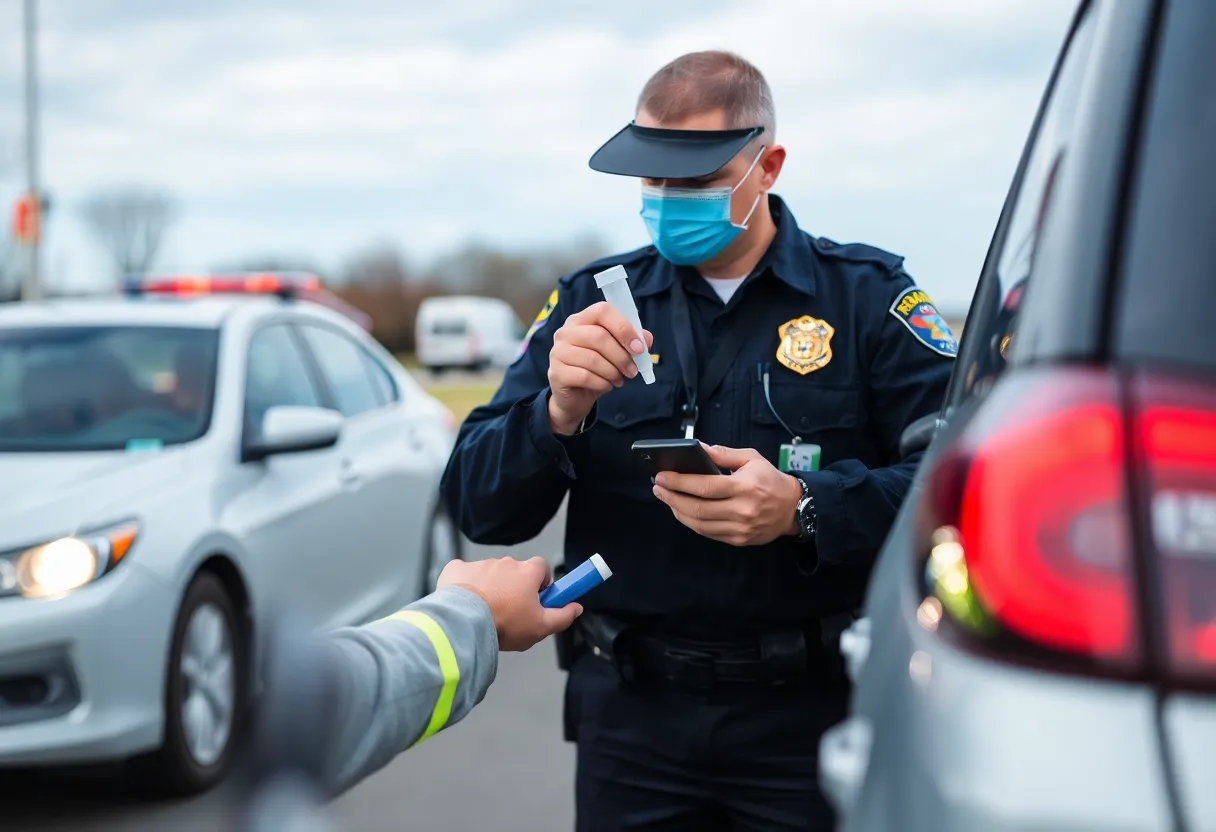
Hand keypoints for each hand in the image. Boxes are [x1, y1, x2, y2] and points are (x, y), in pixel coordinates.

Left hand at [437, 557, 581, 650]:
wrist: (463, 622)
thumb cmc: (506, 623)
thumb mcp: (540, 627)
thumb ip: (562, 616)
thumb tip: (576, 607)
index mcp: (527, 572)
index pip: (542, 568)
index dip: (542, 583)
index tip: (538, 599)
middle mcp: (505, 562)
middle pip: (515, 572)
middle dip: (514, 587)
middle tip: (510, 612)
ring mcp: (479, 563)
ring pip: (490, 574)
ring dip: (490, 587)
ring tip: (485, 613)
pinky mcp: (456, 569)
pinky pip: (464, 574)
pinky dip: (465, 585)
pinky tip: (464, 604)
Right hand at [547, 301, 653, 434]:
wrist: (575, 396)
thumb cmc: (597, 369)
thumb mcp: (617, 353)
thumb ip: (632, 342)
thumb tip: (645, 339)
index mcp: (581, 319)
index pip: (602, 311)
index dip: (623, 328)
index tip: (639, 348)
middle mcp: (566, 332)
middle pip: (598, 336)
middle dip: (622, 356)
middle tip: (633, 371)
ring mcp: (558, 351)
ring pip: (593, 358)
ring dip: (613, 372)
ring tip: (619, 380)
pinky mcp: (556, 373)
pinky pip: (585, 376)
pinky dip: (602, 383)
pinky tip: (606, 386)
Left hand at [652, 444, 802, 546]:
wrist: (794, 508)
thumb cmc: (771, 480)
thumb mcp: (751, 459)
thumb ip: (723, 454)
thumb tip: (697, 448)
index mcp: (744, 487)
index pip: (705, 486)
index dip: (679, 482)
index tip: (662, 476)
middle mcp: (741, 510)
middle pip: (697, 508)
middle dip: (672, 497)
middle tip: (658, 487)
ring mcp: (739, 528)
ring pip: (699, 524)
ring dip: (678, 511)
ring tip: (667, 498)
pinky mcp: (738, 540)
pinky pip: (708, 533)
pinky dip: (691, 522)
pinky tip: (682, 511)